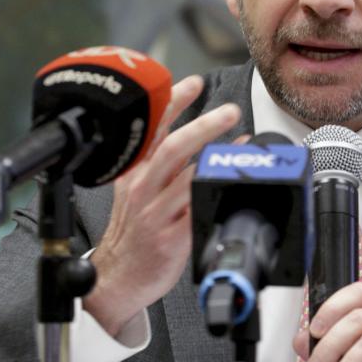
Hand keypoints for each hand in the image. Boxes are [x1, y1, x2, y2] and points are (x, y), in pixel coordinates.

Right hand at [82, 74, 241, 336]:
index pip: (152, 128)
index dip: (173, 102)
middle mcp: (144, 188)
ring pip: (188, 179)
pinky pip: (198, 212)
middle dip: (204, 126)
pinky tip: (234, 185)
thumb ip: (158, 158)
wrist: (116, 279)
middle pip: (173, 148)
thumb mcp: (134, 186)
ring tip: (245, 145)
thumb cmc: (131, 229)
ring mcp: (156, 213)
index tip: (195, 82)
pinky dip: (218, 195)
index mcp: (134, 171)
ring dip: (220, 159)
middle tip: (230, 112)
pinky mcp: (171, 239)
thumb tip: (190, 127)